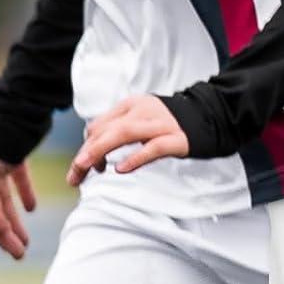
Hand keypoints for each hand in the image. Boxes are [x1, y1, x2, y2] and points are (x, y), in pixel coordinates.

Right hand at [0, 140, 37, 261]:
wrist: (20, 108)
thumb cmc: (0, 141)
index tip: (6, 235)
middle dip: (3, 234)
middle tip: (18, 254)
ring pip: (3, 202)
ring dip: (14, 222)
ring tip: (27, 242)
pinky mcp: (12, 158)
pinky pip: (16, 183)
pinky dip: (24, 195)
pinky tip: (33, 208)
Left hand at [67, 94, 187, 187]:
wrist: (209, 116)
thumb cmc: (166, 125)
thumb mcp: (137, 123)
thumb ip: (116, 133)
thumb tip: (91, 155)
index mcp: (129, 106)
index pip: (98, 126)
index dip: (86, 148)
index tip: (83, 168)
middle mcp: (141, 111)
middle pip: (105, 131)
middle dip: (85, 155)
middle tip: (74, 177)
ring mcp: (158, 124)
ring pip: (122, 134)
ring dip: (100, 151)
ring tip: (86, 168)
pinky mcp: (175, 138)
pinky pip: (152, 148)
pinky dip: (135, 158)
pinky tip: (120, 170)